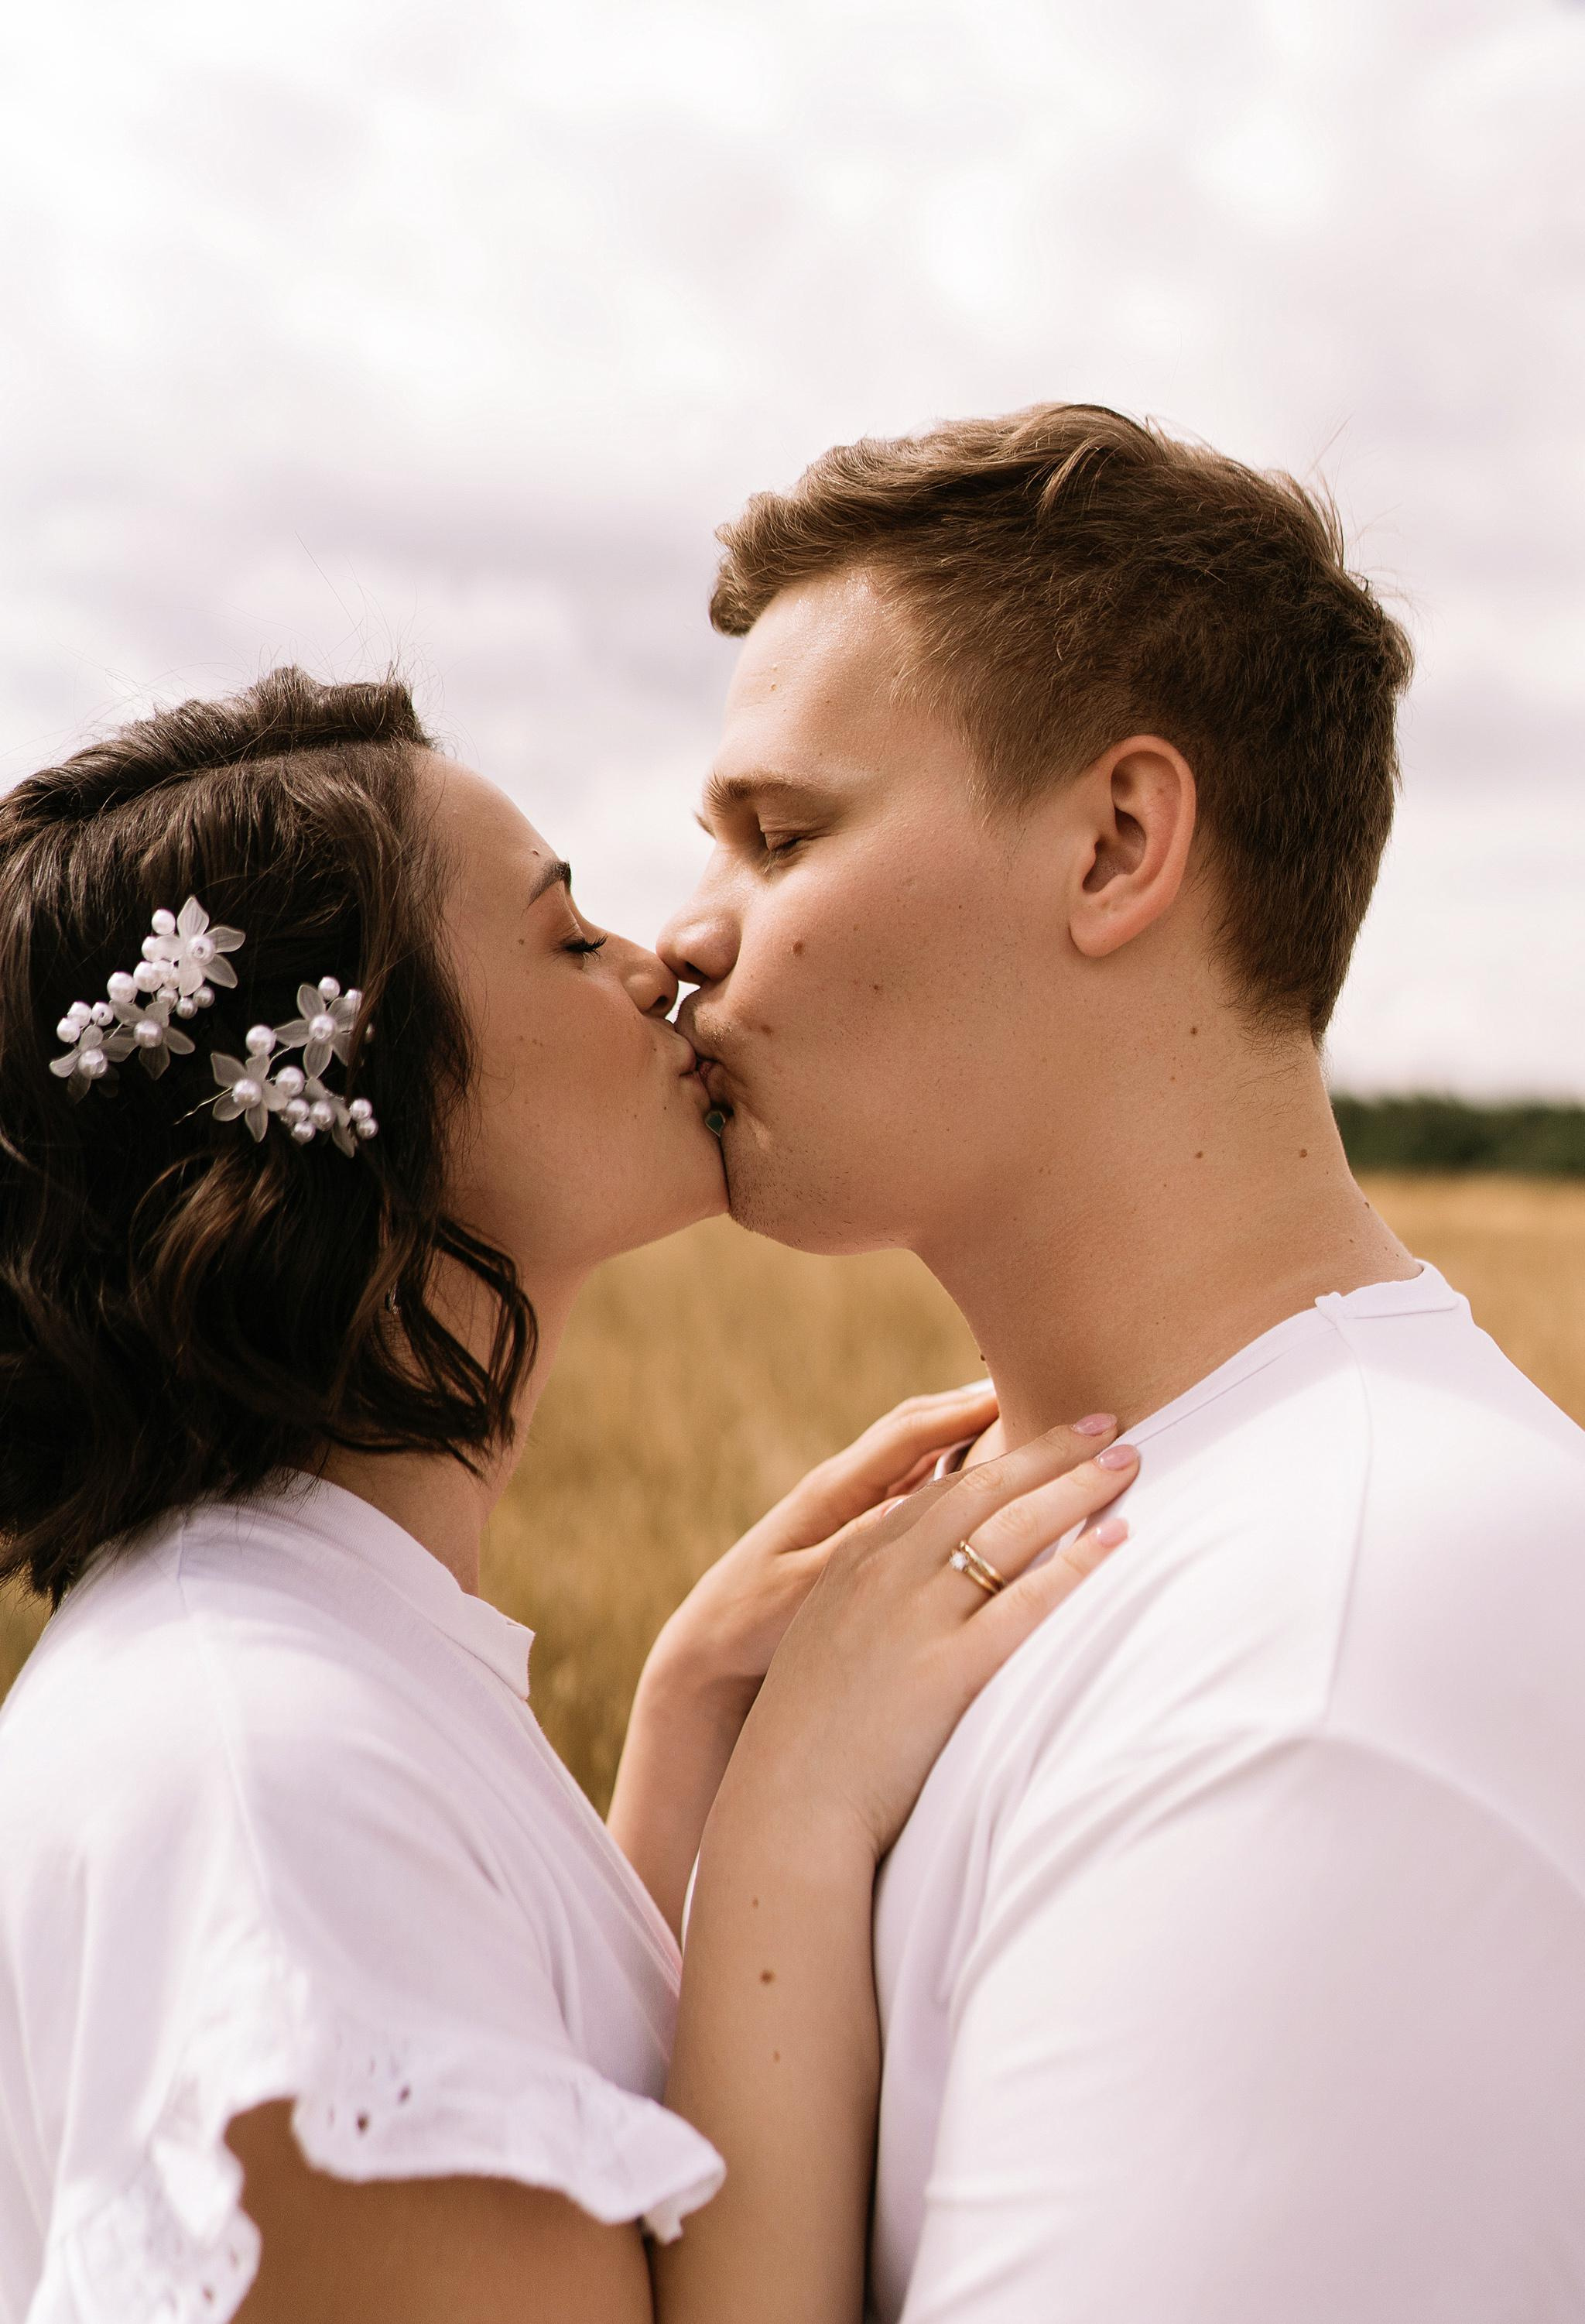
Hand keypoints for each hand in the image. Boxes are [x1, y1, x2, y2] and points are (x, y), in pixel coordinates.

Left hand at [644, 1379, 1003, 1712]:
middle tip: (1041, 1397)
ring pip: (923, 1453)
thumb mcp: (802, 1589)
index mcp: (831, 1491)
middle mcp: (845, 1486)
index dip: (963, 1412)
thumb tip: (911, 1509)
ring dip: (972, 1433)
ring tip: (1030, 1424)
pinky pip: (918, 1486)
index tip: (1017, 1396)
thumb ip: (856, 1547)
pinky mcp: (859, 1530)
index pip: (908, 1434)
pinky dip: (957, 1470)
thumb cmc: (752, 1624)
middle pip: (921, 1427)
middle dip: (978, 1407)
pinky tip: (992, 1477)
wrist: (710, 1648)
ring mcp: (853, 1504)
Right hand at [712, 1419, 1137, 1866]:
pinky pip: (1027, 1602)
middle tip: (1104, 1422)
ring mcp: (915, 1618)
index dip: (997, 1458)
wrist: (784, 1805)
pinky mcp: (948, 1669)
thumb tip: (925, 1596)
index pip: (938, 1490)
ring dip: (1075, 1487)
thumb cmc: (809, 1741)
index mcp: (855, 1564)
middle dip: (1047, 1450)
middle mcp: (885, 1575)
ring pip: (1010, 1528)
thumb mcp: (829, 1645)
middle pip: (981, 1489)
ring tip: (1128, 1459)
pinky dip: (1078, 1564)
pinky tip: (1117, 1539)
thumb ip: (872, 1607)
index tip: (1042, 1434)